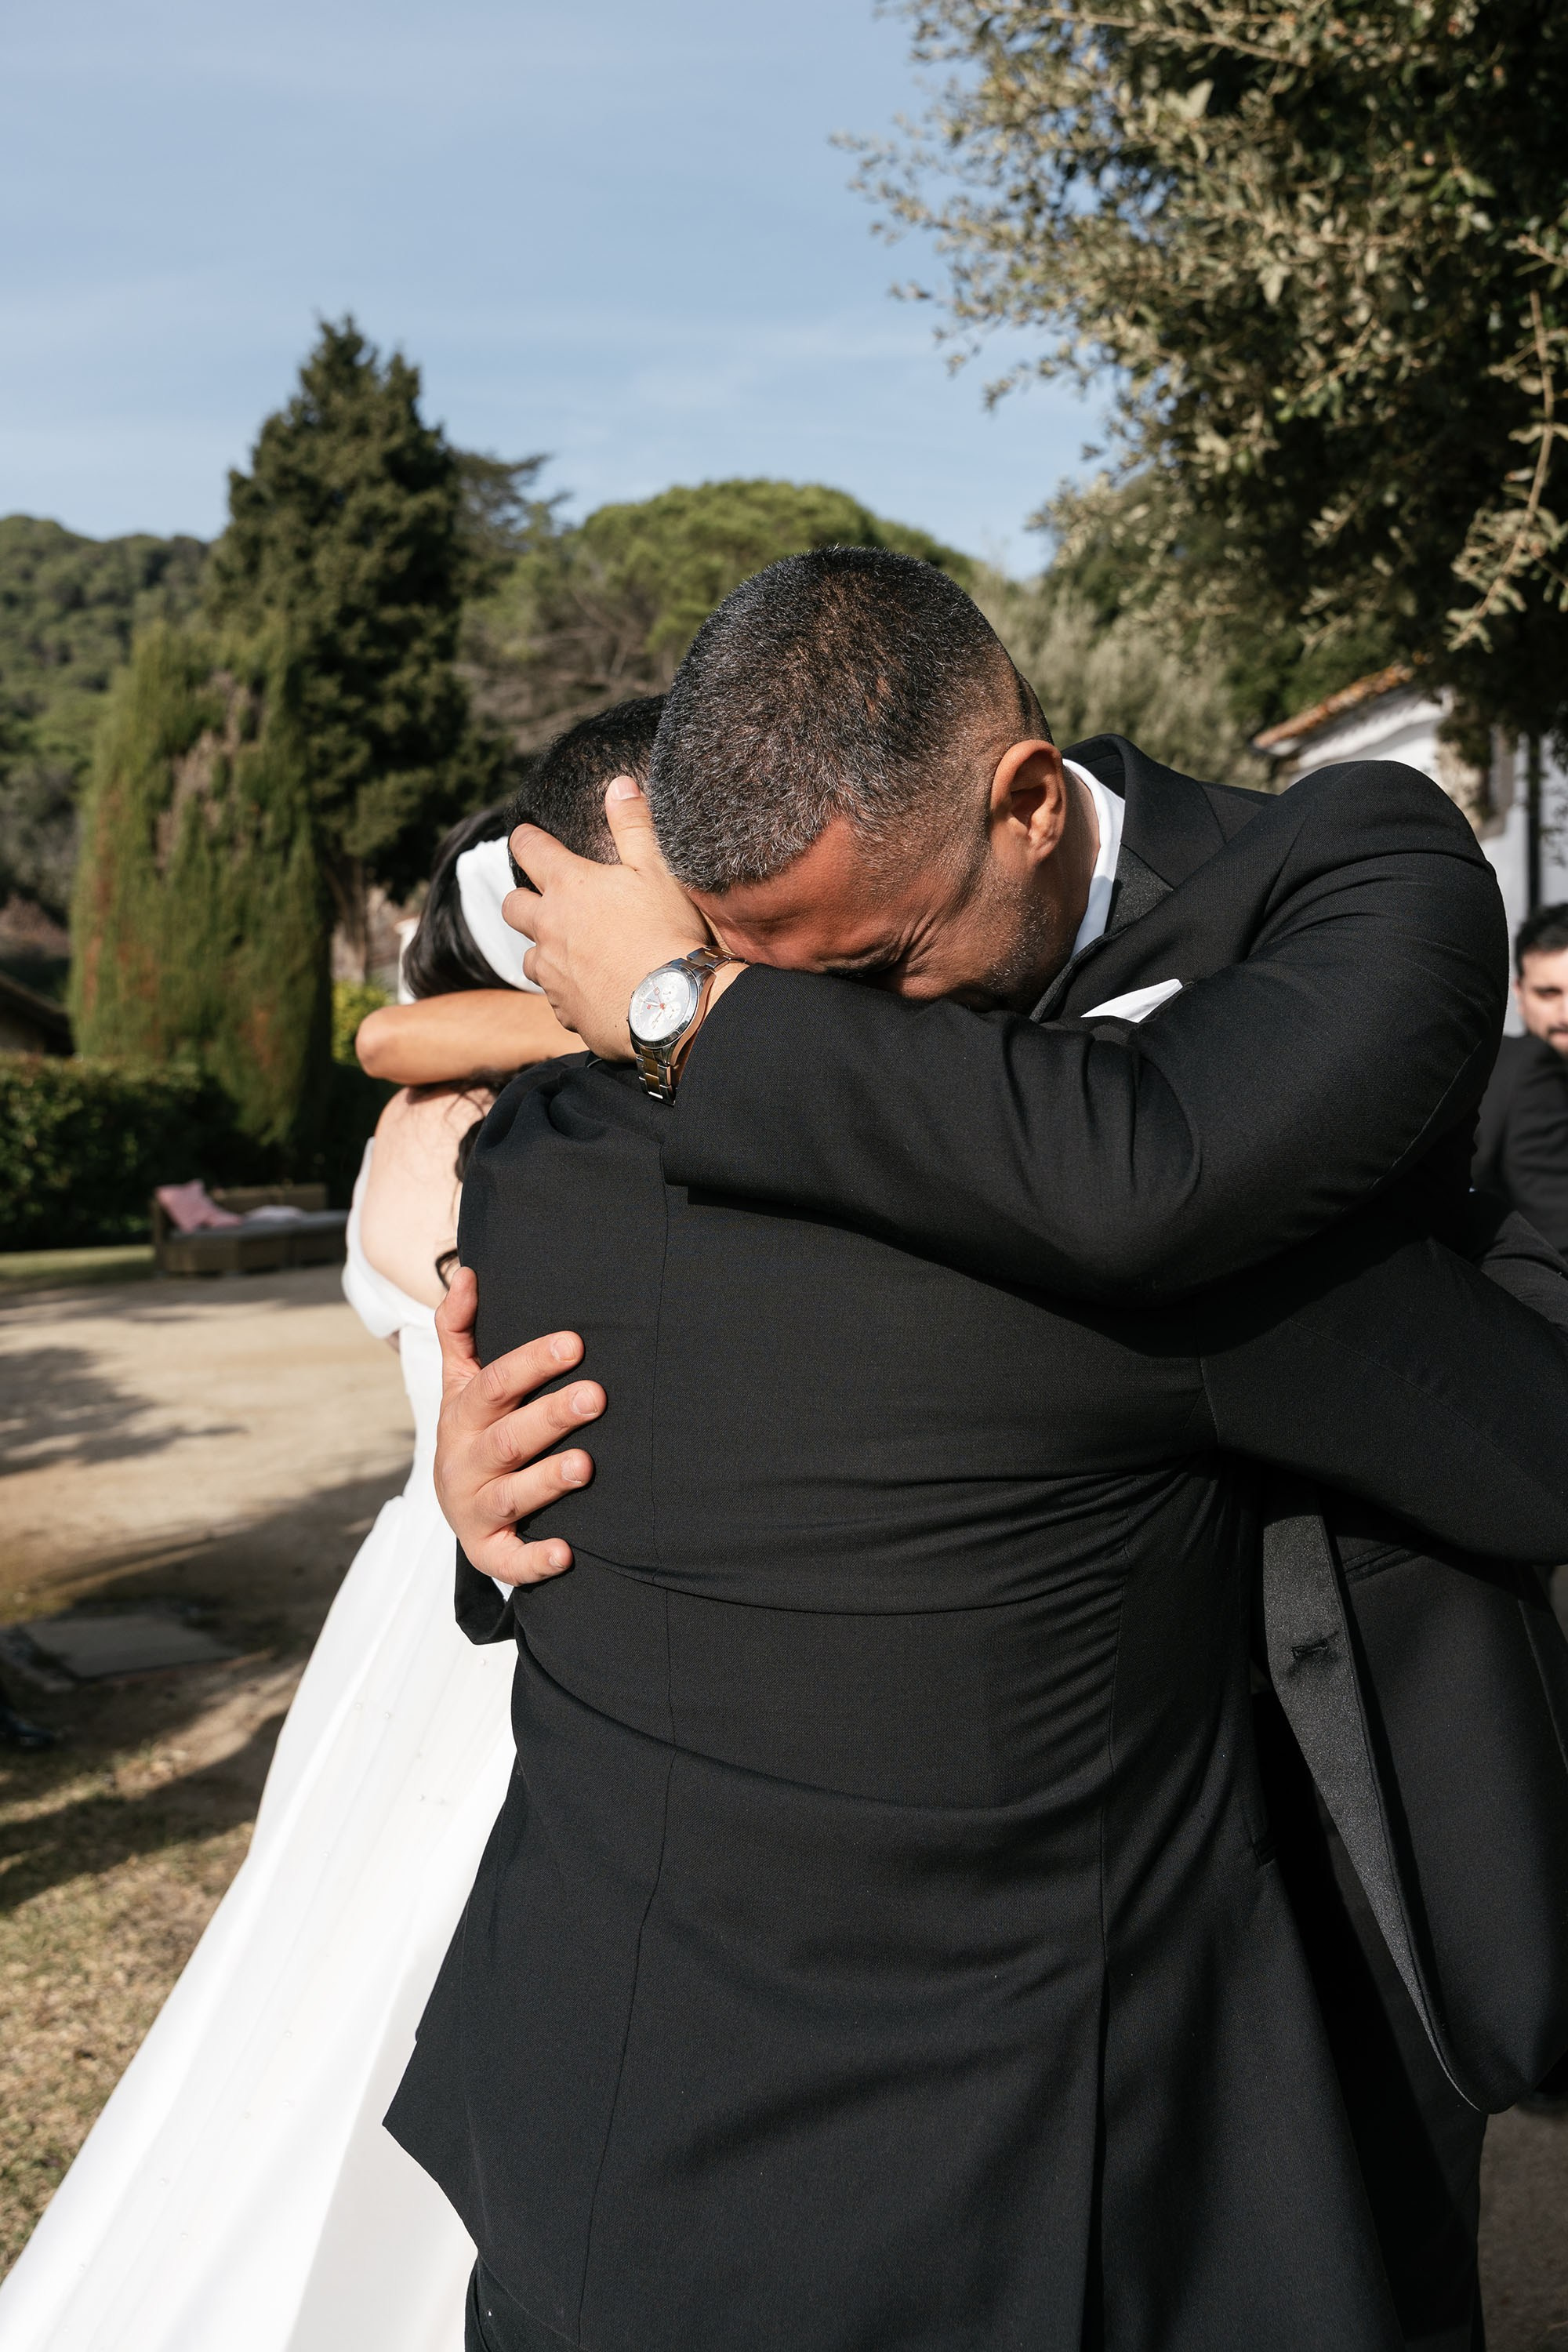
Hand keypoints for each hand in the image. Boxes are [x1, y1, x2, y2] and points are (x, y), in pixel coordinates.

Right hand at [433, 1267, 605, 1584]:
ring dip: (546, 1480)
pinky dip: (534, 1559)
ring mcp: (473, 1508)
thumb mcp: (460, 1381)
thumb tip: (468, 1274)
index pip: (495, 1384)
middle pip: (507, 1438)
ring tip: (585, 1465)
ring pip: (509, 1495)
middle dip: (551, 1416)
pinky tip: (567, 1552)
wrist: (455, 1506)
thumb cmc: (474, 1431)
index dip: (532, 1362)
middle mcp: (463, 1461)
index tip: (575, 1343)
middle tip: (596, 1396)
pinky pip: (508, 1560)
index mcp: (462, 1415)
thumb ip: (460, 1329)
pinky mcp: (488, 1551)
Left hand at [507, 777, 708, 1057]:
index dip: (526, 837)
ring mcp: (553, 973)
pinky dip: (568, 992)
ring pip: (530, 958)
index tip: (526, 834)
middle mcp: (549, 928)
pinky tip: (592, 992)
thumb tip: (618, 784)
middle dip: (522, 898)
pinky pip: (556, 999)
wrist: (671, 1006)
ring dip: (544, 950)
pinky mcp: (565, 1011)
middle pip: (512, 907)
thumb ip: (633, 825)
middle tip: (543, 898)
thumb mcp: (658, 868)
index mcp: (568, 886)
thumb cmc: (667, 931)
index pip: (529, 848)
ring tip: (570, 951)